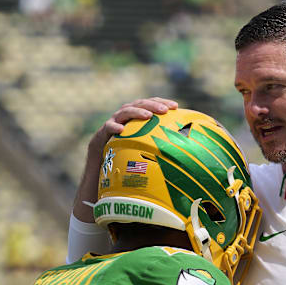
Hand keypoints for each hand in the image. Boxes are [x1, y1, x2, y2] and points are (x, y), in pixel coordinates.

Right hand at [72, 97, 177, 222]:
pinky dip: (113, 127)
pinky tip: (121, 130)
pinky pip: (106, 129)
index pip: (149, 106)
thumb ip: (160, 154)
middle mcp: (123, 121)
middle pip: (138, 105)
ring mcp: (110, 128)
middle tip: (165, 110)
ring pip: (123, 112)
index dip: (161, 103)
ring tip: (148, 116)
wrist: (99, 182)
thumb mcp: (146, 159)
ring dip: (136, 112)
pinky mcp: (98, 138)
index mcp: (135, 122)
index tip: (175, 106)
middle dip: (152, 105)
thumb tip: (186, 158)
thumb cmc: (127, 171)